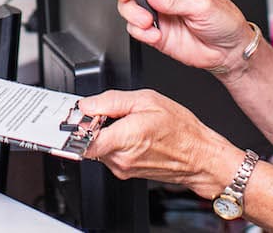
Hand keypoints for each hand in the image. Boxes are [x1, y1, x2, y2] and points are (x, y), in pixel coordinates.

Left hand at [78, 89, 244, 199]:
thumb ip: (111, 101)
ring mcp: (123, 168)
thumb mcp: (147, 100)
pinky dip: (115, 141)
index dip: (73, 127)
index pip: (81, 141)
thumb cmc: (180, 129)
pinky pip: (110, 154)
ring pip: (99, 147)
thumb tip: (87, 104)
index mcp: (124, 139)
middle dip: (93, 124)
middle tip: (108, 111)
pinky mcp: (126, 171)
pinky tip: (132, 132)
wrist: (199, 156)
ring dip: (105, 133)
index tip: (75, 115)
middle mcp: (120, 158)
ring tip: (127, 121)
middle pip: (88, 140)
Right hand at [99, 0, 252, 74]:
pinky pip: (135, 30)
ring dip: (133, 15)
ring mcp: (157, 13)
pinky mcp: (155, 32)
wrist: (230, 52)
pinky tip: (154, 35)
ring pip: (128, 7)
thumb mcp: (202, 4)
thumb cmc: (225, 21)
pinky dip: (140, 33)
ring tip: (148, 22)